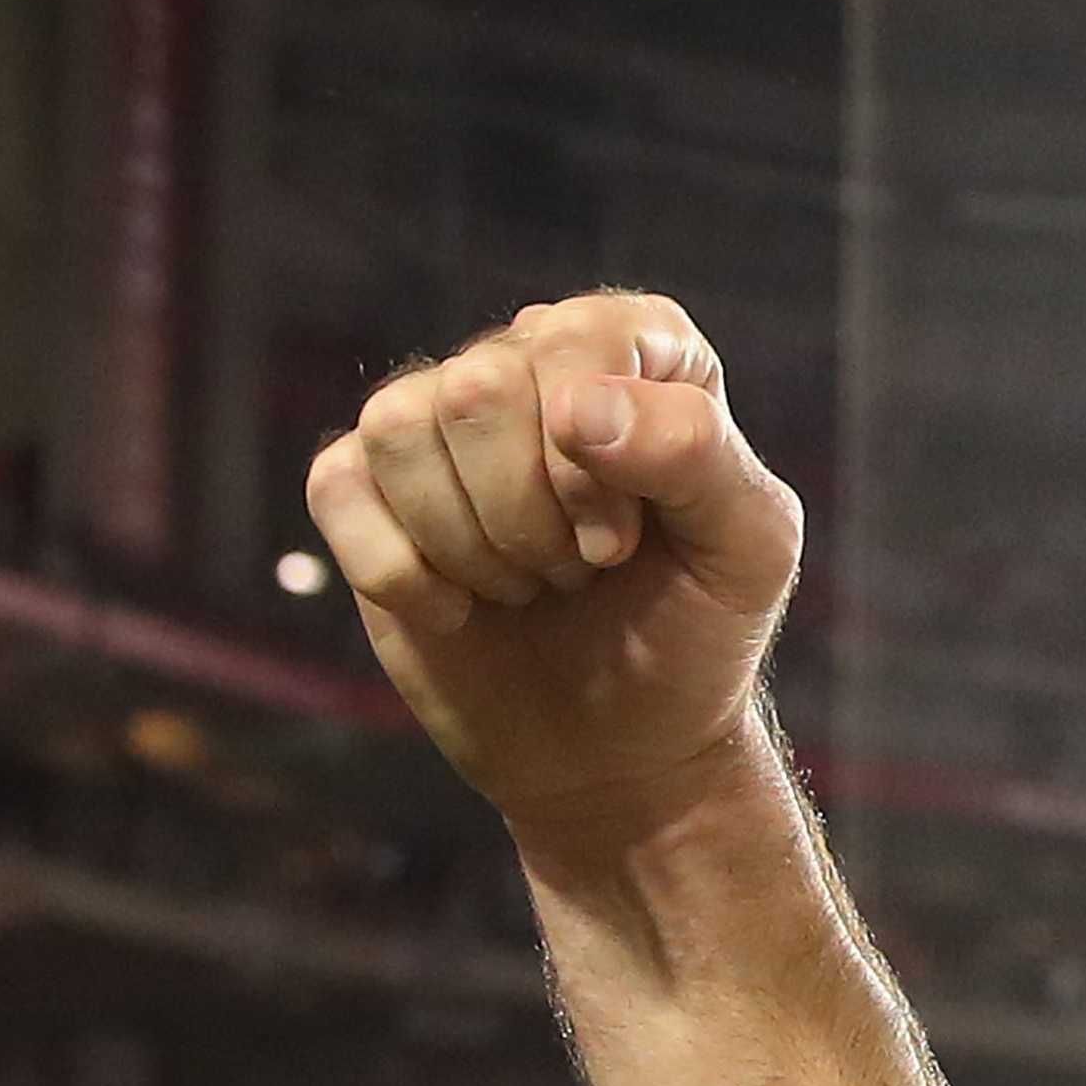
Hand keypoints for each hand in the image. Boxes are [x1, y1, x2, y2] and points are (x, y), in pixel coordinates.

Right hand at [305, 293, 803, 841]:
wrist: (621, 742)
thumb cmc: (695, 627)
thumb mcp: (748, 547)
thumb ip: (695, 453)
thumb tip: (575, 407)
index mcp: (638, 346)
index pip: (580, 343)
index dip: (592, 467)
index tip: (622, 546)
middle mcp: (531, 356)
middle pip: (477, 388)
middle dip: (528, 517)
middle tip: (576, 570)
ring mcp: (439, 416)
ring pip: (398, 427)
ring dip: (470, 545)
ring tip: (527, 583)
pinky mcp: (365, 485)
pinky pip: (337, 484)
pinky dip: (399, 572)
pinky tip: (458, 607)